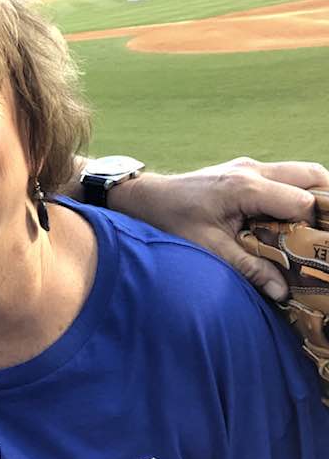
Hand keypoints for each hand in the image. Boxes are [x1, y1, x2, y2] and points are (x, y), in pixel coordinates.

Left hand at [108, 157, 328, 299]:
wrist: (148, 197)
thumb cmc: (173, 220)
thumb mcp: (208, 248)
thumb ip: (248, 267)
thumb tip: (283, 292)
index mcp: (245, 188)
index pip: (303, 202)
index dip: (318, 226)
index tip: (320, 250)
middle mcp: (252, 170)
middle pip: (314, 175)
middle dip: (328, 203)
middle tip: (326, 234)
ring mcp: (250, 166)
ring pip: (303, 171)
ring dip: (316, 195)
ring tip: (315, 228)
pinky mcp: (246, 169)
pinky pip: (286, 175)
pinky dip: (299, 192)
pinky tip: (294, 220)